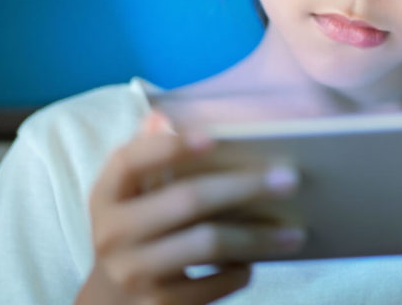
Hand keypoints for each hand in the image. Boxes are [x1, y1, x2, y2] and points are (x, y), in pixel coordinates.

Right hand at [77, 111, 304, 304]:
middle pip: (187, 200)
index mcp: (106, 194)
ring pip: (208, 244)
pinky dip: (241, 270)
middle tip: (289, 180)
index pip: (132, 161)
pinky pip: (214, 284)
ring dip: (257, 236)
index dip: (170, 147)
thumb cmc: (136, 229)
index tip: (213, 137)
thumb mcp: (132, 194)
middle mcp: (112, 233)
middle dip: (244, 187)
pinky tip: (256, 261)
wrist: (111, 301)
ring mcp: (134, 273)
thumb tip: (165, 116)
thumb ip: (149, 153)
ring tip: (294, 232)